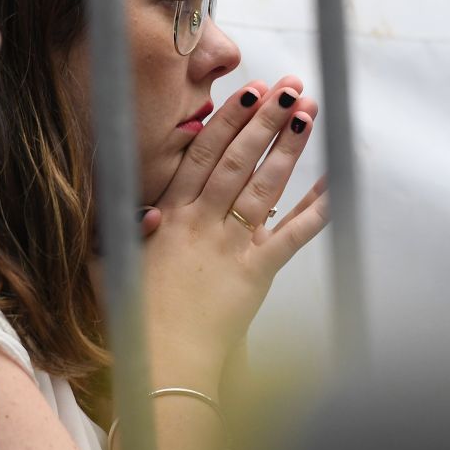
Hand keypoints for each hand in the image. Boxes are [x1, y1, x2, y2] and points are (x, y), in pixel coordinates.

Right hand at [141, 76, 329, 388]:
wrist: (161, 363)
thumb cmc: (135, 317)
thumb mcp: (113, 263)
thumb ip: (126, 228)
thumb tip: (146, 206)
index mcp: (170, 215)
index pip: (203, 154)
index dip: (229, 119)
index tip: (249, 91)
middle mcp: (202, 222)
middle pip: (238, 159)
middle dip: (267, 119)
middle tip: (290, 86)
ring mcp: (230, 246)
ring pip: (264, 186)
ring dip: (290, 147)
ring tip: (310, 112)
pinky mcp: (255, 273)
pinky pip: (292, 235)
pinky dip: (317, 209)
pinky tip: (336, 183)